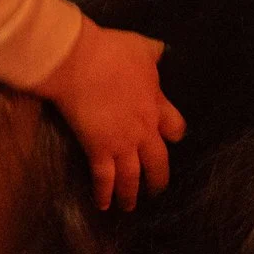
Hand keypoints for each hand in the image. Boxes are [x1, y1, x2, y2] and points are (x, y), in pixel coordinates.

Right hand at [37, 22, 184, 210]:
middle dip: (157, 179)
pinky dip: (104, 194)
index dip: (173, 135)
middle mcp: (144, 129)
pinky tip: (102, 205)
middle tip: (155, 190)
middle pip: (158, 162)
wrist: (78, 61)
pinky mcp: (99, 150)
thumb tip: (162, 51)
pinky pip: (104, 178)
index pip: (175, 128)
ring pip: (133, 177)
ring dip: (131, 194)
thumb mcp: (140, 46)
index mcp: (156, 104)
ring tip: (129, 207)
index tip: (170, 140)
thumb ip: (152, 53)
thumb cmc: (109, 51)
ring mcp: (122, 143)